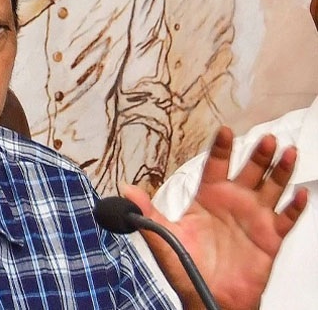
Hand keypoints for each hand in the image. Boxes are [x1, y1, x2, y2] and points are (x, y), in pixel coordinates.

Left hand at [124, 126, 307, 309]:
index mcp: (208, 197)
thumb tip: (125, 189)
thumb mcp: (163, 236)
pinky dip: (295, 206)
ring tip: (288, 153)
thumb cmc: (185, 266)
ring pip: (272, 187)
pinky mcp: (270, 237)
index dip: (221, 148)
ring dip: (281, 171)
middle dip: (259, 155)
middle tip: (266, 139)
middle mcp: (234, 202)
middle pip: (250, 171)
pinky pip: (287, 218)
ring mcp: (254, 218)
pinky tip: (300, 193)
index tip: (225, 131)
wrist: (207, 296)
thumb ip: (146, 211)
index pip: (216, 166)